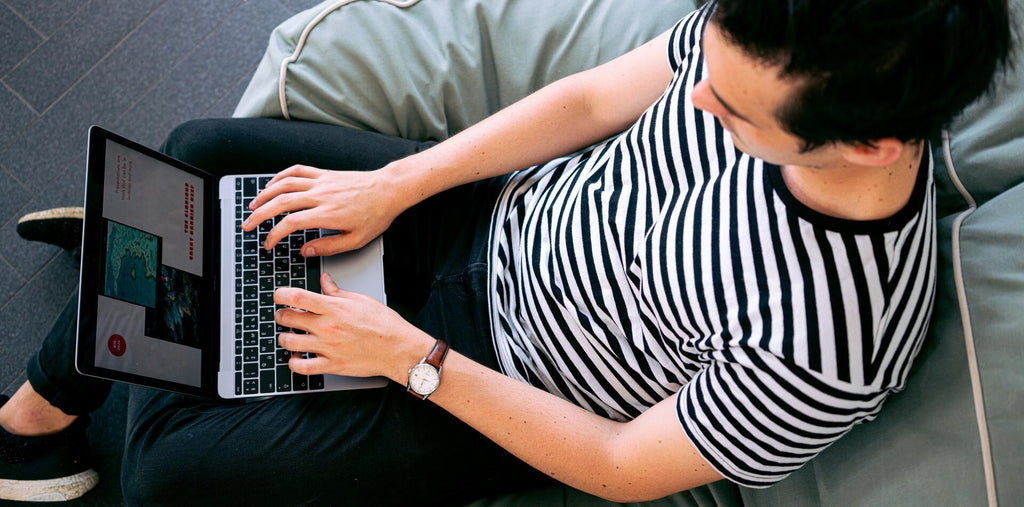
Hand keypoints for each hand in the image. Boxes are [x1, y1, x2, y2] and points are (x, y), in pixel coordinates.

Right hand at [243, 165, 402, 255]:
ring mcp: (321, 181)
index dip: (274, 234)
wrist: (388, 190)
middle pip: (280, 202)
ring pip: (284, 184)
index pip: (290, 223)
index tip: (268, 244)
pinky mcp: (324, 173)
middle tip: (248, 225)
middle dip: (259, 215)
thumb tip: (305, 251)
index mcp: (327, 214)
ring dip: (264, 194)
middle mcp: (320, 195)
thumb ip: (328, 247)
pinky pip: (297, 171)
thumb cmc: (376, 215)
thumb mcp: (355, 240)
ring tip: (253, 206)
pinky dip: (280, 176)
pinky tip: (272, 185)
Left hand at [274, 273, 432, 380]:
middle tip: (284, 315)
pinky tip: (296, 357)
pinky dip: (293, 362)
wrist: (399, 349)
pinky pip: (302, 367)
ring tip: (289, 335)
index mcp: (334, 308)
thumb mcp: (361, 300)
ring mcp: (328, 348)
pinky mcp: (331, 365)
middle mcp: (328, 327)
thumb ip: (338, 291)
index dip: (281, 294)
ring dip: (284, 337)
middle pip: (287, 318)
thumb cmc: (385, 324)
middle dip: (281, 315)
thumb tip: (324, 280)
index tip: (279, 295)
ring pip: (289, 342)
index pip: (296, 297)